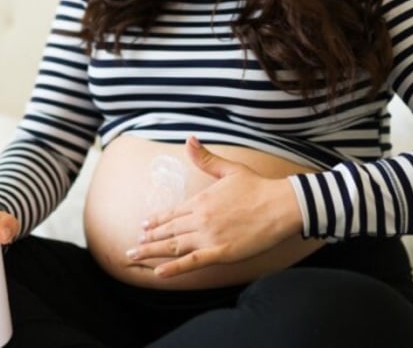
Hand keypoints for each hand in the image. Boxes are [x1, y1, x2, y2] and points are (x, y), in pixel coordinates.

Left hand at [128, 136, 304, 277]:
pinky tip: (158, 272)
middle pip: (168, 231)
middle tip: (132, 248)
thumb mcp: (229, 169)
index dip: (155, 221)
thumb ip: (205, 158)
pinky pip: (192, 262)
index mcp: (201, 200)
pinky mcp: (221, 252)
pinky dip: (173, 268)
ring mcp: (209, 236)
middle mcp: (200, 218)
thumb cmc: (258, 187)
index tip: (143, 226)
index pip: (172, 213)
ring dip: (152, 252)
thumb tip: (189, 139)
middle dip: (148, 239)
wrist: (280, 205)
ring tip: (135, 257)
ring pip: (173, 246)